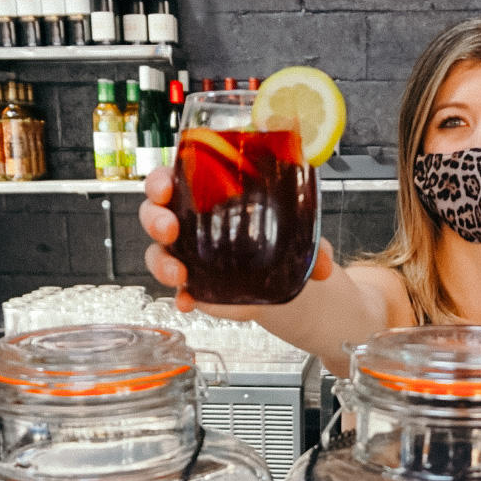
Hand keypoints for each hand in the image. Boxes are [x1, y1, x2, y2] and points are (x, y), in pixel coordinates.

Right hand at [139, 167, 336, 311]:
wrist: (287, 276)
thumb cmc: (278, 233)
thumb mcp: (298, 231)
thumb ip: (313, 244)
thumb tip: (325, 264)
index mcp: (207, 193)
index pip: (173, 178)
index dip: (161, 180)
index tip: (166, 186)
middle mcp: (190, 221)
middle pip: (155, 213)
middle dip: (155, 218)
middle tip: (170, 227)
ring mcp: (189, 254)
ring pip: (158, 253)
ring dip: (161, 261)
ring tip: (178, 272)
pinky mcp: (196, 284)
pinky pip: (178, 290)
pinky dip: (180, 297)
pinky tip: (187, 302)